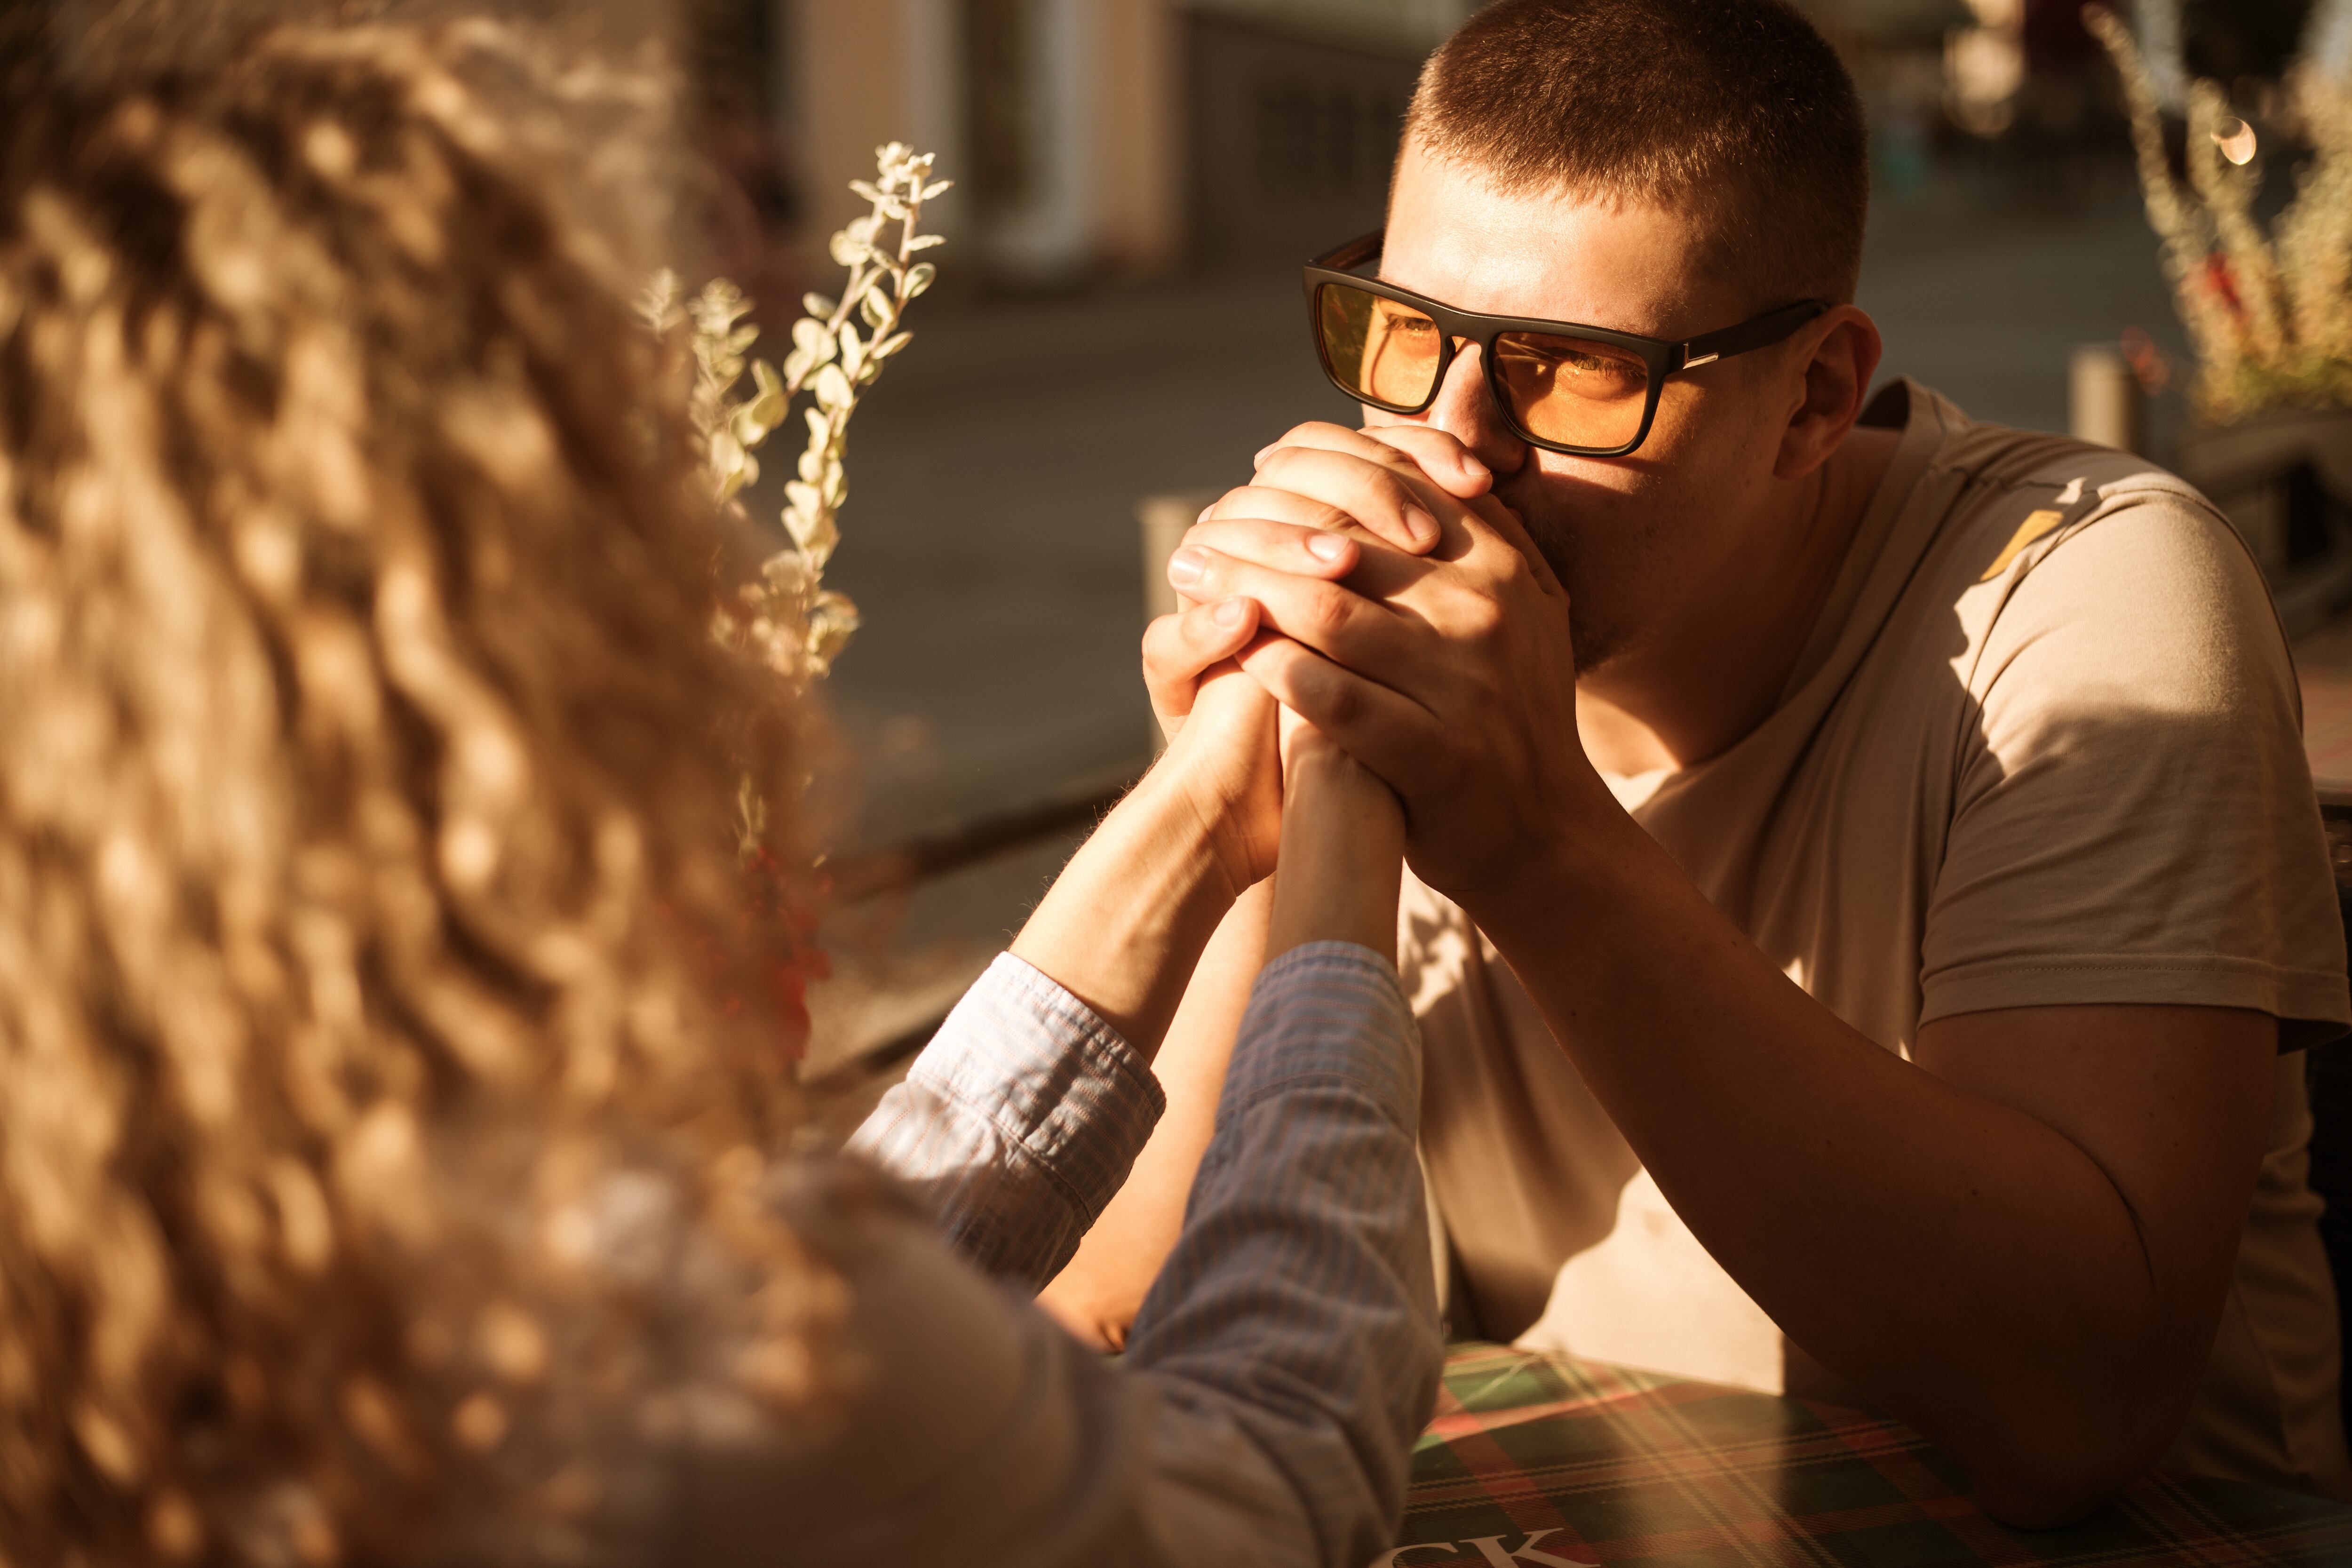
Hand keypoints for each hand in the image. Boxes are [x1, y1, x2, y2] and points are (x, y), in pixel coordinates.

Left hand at [1177, 423, 1609, 908]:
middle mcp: (1489, 612)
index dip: (1314, 470)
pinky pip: (1332, 697)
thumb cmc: (1506, 710)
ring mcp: (1465, 685)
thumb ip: (1475, 530)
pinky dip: (1271, 665)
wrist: (1545, 833)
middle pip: (1345, 543)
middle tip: (1196, 535)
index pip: (1394, 485)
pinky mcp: (1436, 754)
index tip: (1256, 473)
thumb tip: (1413, 438)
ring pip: (1328, 613)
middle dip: (1257, 531)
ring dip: (1245, 589)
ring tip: (1191, 578)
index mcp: (1503, 563)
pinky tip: (1229, 648)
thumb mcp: (1520, 604)